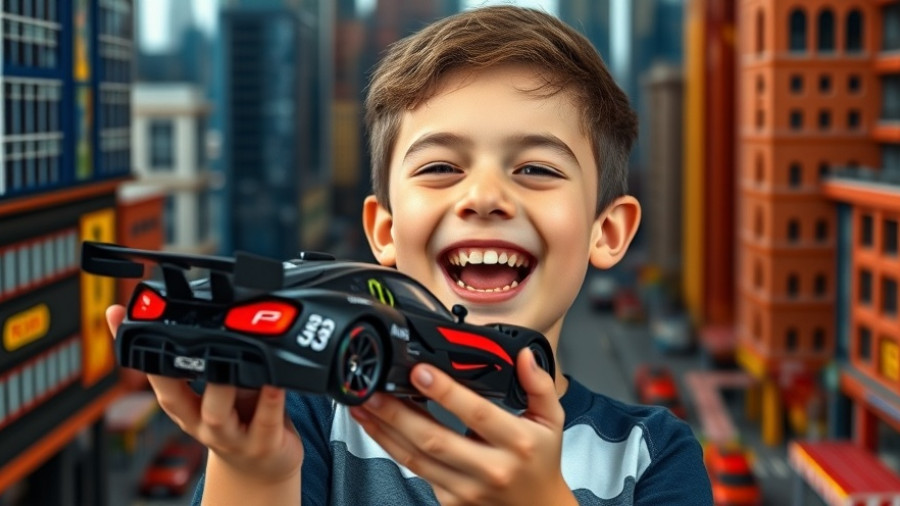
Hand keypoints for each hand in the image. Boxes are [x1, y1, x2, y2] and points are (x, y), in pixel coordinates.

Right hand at [106, 305, 302, 486]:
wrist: (264, 466)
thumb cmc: (241, 419)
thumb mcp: (219, 386)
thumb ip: (211, 356)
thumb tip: (199, 312)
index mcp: (185, 407)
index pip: (156, 378)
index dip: (141, 354)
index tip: (131, 322)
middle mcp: (201, 423)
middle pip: (174, 399)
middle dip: (169, 372)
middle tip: (182, 340)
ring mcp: (231, 437)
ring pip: (216, 413)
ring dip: (221, 386)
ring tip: (232, 360)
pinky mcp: (262, 444)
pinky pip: (265, 420)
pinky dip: (271, 400)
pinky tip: (276, 380)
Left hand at [349, 348, 575, 505]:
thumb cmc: (541, 462)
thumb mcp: (552, 421)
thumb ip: (539, 385)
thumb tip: (525, 356)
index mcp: (518, 443)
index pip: (477, 414)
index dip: (446, 393)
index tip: (420, 371)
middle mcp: (490, 469)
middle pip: (434, 439)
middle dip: (398, 413)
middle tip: (373, 389)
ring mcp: (467, 489)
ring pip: (416, 458)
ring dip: (384, 430)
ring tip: (363, 406)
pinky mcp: (450, 500)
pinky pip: (415, 470)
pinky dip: (392, 447)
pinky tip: (376, 427)